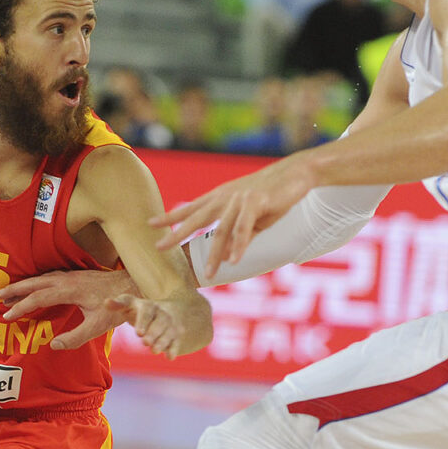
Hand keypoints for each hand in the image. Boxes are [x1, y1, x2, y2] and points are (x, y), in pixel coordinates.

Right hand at [0, 269, 136, 350]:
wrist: (132, 286)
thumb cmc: (116, 307)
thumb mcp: (97, 326)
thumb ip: (75, 337)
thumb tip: (53, 345)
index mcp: (69, 290)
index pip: (38, 297)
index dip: (21, 307)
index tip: (7, 316)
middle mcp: (67, 279)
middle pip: (35, 282)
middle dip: (14, 289)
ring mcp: (71, 275)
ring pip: (41, 278)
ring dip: (24, 284)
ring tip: (8, 293)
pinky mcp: (76, 275)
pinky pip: (49, 276)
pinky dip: (36, 281)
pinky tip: (33, 286)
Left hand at [105, 294, 202, 358]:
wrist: (171, 310)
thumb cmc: (141, 310)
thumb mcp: (130, 304)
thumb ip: (118, 304)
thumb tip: (106, 302)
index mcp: (149, 306)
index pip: (147, 311)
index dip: (143, 321)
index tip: (138, 333)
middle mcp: (162, 314)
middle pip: (160, 322)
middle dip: (153, 333)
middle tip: (145, 342)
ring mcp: (171, 325)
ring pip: (169, 333)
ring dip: (162, 342)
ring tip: (154, 350)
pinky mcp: (177, 336)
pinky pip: (177, 342)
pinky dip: (174, 349)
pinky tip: (169, 357)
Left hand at [150, 155, 314, 278]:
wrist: (296, 174)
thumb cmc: (273, 194)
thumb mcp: (252, 215)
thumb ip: (239, 231)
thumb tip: (230, 252)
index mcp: (220, 197)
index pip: (190, 208)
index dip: (171, 216)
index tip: (151, 224)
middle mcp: (225, 197)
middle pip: (196, 218)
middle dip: (176, 233)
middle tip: (159, 247)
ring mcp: (240, 199)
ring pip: (222, 231)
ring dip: (215, 255)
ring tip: (209, 274)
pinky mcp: (257, 202)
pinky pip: (244, 228)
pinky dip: (239, 246)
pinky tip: (233, 261)